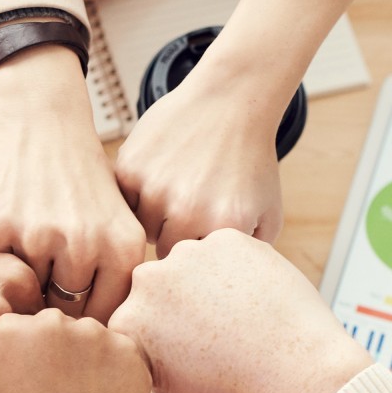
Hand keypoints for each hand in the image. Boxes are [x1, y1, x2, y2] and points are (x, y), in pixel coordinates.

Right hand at [0, 45, 144, 321]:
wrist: (43, 126)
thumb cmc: (83, 185)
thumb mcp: (118, 226)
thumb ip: (115, 282)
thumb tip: (104, 348)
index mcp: (124, 249)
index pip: (105, 319)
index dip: (88, 321)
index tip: (78, 312)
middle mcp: (86, 245)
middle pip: (65, 313)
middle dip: (56, 306)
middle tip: (50, 286)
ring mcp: (40, 237)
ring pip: (28, 296)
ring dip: (26, 285)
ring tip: (32, 254)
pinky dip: (1, 261)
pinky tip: (12, 233)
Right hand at [0, 310, 164, 392]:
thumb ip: (8, 361)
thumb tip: (27, 345)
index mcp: (7, 332)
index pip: (21, 328)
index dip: (29, 361)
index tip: (34, 389)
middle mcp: (49, 322)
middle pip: (58, 327)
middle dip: (60, 355)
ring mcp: (93, 333)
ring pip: (92, 338)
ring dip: (91, 362)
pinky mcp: (129, 349)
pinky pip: (122, 353)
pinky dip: (118, 375)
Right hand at [111, 230, 366, 392]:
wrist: (297, 375)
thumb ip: (152, 388)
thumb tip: (152, 372)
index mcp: (127, 325)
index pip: (134, 326)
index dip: (159, 343)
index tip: (186, 358)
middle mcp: (147, 282)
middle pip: (157, 291)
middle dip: (177, 310)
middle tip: (214, 336)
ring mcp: (188, 255)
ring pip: (190, 266)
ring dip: (204, 285)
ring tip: (238, 318)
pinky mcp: (226, 239)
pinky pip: (225, 253)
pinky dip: (237, 271)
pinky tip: (255, 300)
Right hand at [112, 61, 284, 251]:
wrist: (231, 102)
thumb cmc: (250, 161)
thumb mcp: (267, 215)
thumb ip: (247, 258)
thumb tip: (221, 290)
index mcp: (222, 228)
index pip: (194, 270)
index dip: (198, 253)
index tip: (205, 233)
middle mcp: (187, 212)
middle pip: (163, 252)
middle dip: (174, 236)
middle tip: (188, 209)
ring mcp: (155, 189)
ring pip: (140, 227)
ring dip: (153, 216)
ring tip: (174, 191)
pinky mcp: (130, 168)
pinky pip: (123, 201)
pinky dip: (136, 193)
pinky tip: (158, 175)